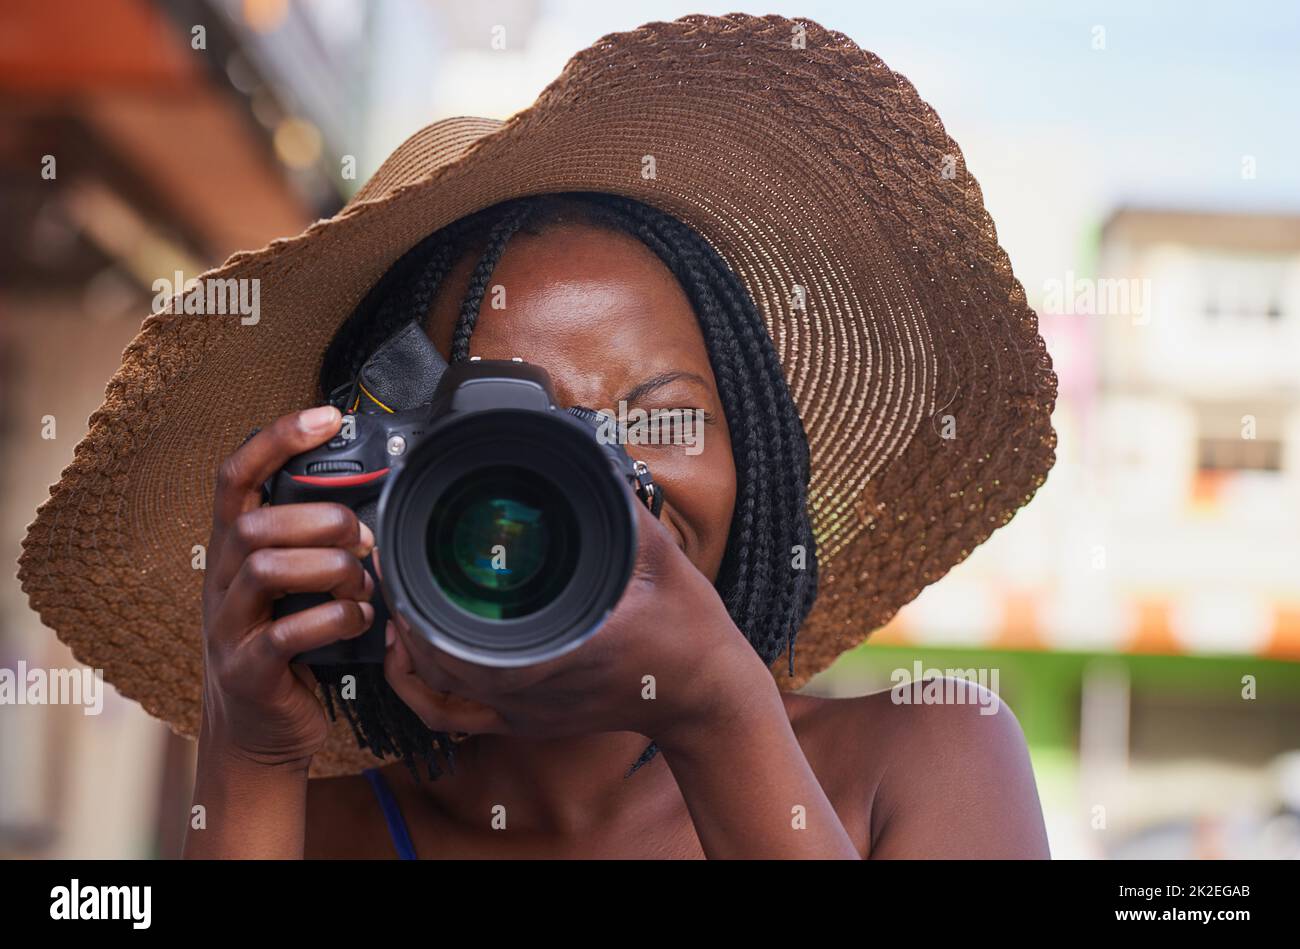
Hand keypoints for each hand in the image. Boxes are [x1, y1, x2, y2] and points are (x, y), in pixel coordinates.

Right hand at [199, 405, 375, 767]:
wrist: (259, 729)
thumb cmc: (286, 644)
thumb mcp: (294, 586)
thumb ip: (314, 545)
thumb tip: (375, 509)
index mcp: (233, 550)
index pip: (235, 477)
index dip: (275, 440)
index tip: (325, 416)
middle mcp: (222, 580)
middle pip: (255, 522)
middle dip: (321, 520)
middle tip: (364, 539)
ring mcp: (228, 626)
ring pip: (267, 568)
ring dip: (330, 569)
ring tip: (363, 583)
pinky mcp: (248, 670)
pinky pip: (286, 633)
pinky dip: (333, 620)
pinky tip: (359, 619)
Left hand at [381, 494, 773, 745]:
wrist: (707, 695)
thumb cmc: (687, 631)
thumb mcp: (658, 554)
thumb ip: (617, 505)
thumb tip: (583, 456)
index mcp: (552, 652)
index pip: (453, 644)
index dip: (411, 607)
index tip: (396, 567)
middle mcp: (528, 692)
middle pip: (431, 669)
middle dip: (400, 619)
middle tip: (387, 572)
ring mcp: (524, 715)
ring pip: (436, 700)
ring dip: (406, 657)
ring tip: (396, 610)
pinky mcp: (528, 724)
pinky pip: (458, 720)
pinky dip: (427, 691)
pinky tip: (422, 657)